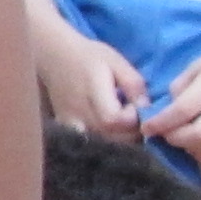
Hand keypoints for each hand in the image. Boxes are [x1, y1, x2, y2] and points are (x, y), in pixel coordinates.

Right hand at [31, 23, 148, 140]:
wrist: (54, 56)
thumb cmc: (88, 56)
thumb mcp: (116, 62)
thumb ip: (133, 84)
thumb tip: (146, 108)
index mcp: (92, 91)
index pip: (113, 120)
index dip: (131, 118)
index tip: (135, 106)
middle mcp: (78, 111)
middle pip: (109, 137)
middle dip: (130, 132)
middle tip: (134, 117)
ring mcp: (70, 122)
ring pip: (101, 143)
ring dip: (119, 139)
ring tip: (124, 124)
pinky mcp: (65, 127)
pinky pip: (88, 142)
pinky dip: (103, 142)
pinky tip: (109, 131)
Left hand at [150, 33, 200, 167]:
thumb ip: (182, 84)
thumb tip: (166, 107)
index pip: (182, 110)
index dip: (160, 122)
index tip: (147, 127)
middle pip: (197, 135)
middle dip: (174, 138)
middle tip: (164, 132)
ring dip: (189, 148)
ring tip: (181, 137)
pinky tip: (198, 144)